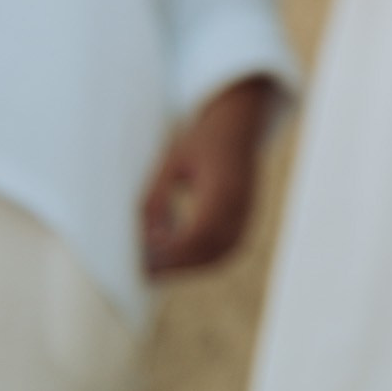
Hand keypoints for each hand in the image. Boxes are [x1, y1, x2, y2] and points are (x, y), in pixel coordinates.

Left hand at [140, 76, 272, 275]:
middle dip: (175, 264)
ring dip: (189, 264)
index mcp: (224, 187)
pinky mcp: (248, 218)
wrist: (240, 122)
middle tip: (142, 268)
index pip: (198, 233)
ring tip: (156, 263)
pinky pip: (226, 249)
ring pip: (219, 255)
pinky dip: (202, 257)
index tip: (143, 252)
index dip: (171, 249)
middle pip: (209, 250)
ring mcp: (248, 213)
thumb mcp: (173, 162)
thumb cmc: (204, 138)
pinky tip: (178, 252)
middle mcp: (241, 205)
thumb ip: (157, 197)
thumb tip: (143, 237)